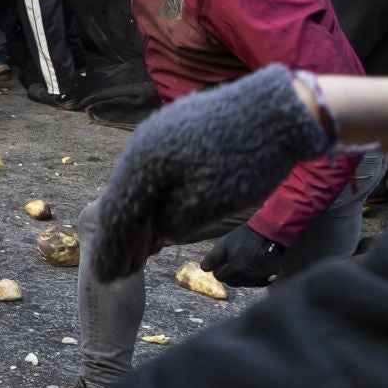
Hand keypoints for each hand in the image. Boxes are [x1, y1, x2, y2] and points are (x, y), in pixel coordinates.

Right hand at [90, 65, 328, 279]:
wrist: (280, 111)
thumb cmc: (246, 160)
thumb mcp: (210, 202)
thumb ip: (175, 221)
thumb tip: (159, 230)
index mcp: (143, 162)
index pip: (119, 213)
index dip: (112, 249)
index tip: (107, 276)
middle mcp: (141, 145)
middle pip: (123, 197)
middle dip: (121, 236)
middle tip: (120, 268)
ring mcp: (158, 134)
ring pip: (138, 182)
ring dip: (138, 216)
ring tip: (142, 247)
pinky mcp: (177, 131)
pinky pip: (153, 170)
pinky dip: (152, 195)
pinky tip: (160, 211)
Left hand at [201, 225, 284, 287]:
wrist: (269, 234)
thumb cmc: (244, 237)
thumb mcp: (224, 243)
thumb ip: (213, 258)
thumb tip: (204, 269)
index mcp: (236, 268)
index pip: (219, 277)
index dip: (218, 269)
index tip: (222, 262)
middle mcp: (247, 276)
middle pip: (230, 281)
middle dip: (228, 273)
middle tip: (232, 262)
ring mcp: (258, 278)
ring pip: (242, 283)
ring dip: (239, 276)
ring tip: (243, 263)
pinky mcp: (267, 279)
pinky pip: (254, 283)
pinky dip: (251, 278)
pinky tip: (252, 267)